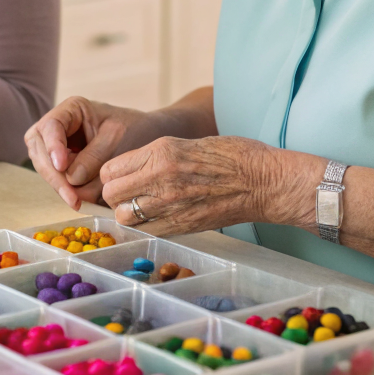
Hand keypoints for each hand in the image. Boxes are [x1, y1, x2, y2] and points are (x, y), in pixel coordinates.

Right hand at [24, 97, 158, 209]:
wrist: (148, 138)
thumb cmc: (134, 131)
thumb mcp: (117, 139)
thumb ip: (94, 158)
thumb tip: (71, 180)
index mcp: (72, 109)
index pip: (51, 126)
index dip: (52, 146)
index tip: (62, 166)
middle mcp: (59, 127)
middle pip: (40, 149)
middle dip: (53, 174)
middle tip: (71, 197)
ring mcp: (58, 146)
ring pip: (45, 167)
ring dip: (59, 186)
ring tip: (79, 201)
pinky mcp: (63, 165)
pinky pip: (57, 178)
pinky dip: (66, 190)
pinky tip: (80, 201)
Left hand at [99, 135, 287, 235]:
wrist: (263, 182)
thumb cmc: (232, 156)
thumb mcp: (186, 143)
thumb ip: (154, 157)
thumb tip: (130, 170)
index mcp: (161, 152)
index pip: (110, 169)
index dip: (111, 173)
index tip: (120, 175)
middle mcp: (161, 178)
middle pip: (111, 194)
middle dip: (115, 194)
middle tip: (128, 192)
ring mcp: (170, 205)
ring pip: (124, 216)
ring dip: (128, 212)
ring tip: (142, 206)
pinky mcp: (181, 226)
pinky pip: (146, 231)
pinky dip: (146, 226)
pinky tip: (158, 217)